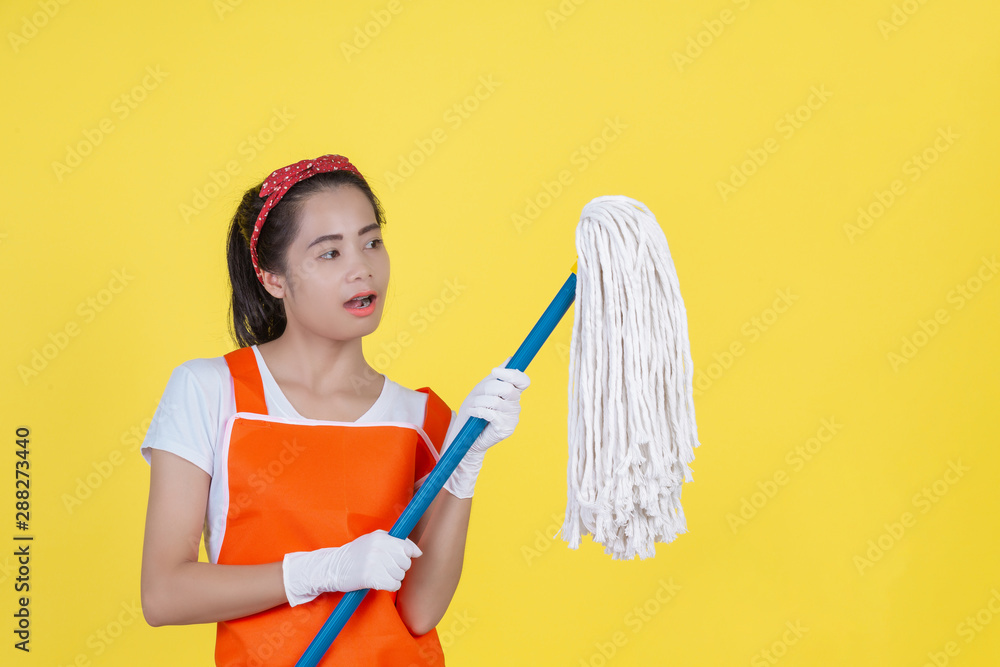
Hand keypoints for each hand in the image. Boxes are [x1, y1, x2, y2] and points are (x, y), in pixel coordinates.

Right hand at [282, 529, 421, 606]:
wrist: (333, 568)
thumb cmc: (357, 554)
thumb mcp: (374, 540)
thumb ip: (396, 542)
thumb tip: (418, 552)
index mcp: (380, 537)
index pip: (406, 547)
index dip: (408, 555)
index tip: (403, 559)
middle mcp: (378, 548)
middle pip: (405, 562)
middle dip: (399, 568)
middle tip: (386, 568)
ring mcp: (374, 563)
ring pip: (400, 575)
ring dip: (393, 578)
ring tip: (380, 574)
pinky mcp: (370, 578)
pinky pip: (394, 585)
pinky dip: (389, 586)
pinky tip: (380, 582)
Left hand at [443, 356, 530, 498]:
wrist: (466, 434)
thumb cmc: (474, 410)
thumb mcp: (483, 390)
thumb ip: (497, 377)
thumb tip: (510, 359)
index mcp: (512, 393)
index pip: (523, 381)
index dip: (512, 374)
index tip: (495, 372)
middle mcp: (515, 405)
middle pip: (508, 389)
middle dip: (488, 389)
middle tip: (478, 394)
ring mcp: (512, 417)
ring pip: (497, 401)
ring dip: (480, 402)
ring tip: (474, 407)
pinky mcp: (505, 429)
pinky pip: (491, 414)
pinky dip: (478, 411)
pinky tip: (473, 413)